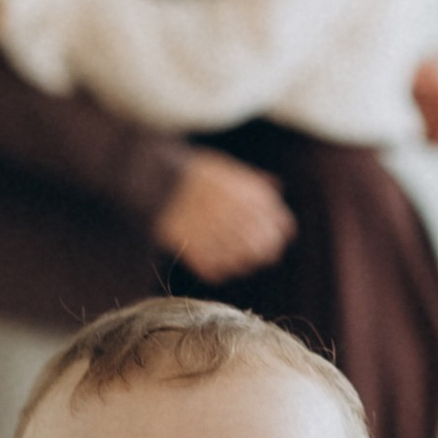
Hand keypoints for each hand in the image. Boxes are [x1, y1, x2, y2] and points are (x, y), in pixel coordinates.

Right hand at [152, 150, 295, 280]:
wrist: (156, 178)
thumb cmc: (194, 171)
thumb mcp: (228, 166)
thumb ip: (254, 180)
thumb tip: (277, 188)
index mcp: (249, 195)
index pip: (281, 227)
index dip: (278, 234)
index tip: (271, 236)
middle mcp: (237, 215)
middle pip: (266, 249)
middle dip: (263, 251)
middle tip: (255, 252)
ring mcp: (216, 233)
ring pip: (243, 262)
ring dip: (241, 262)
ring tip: (234, 257)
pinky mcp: (194, 250)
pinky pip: (216, 270)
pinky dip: (218, 269)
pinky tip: (213, 261)